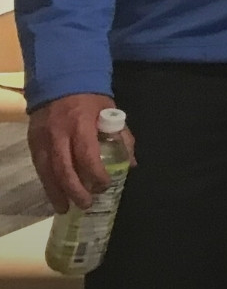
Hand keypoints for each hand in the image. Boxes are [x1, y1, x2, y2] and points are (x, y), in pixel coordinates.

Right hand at [28, 93, 132, 213]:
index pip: (87, 155)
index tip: (105, 186)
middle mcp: (59, 133)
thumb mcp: (111, 112)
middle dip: (75, 190)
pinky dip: (46, 182)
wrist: (61, 80)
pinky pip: (38, 166)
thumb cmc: (90, 99)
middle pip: (64, 168)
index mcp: (81, 124)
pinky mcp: (32, 140)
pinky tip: (54, 194)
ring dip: (56, 192)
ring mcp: (42, 138)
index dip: (96, 174)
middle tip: (86, 204)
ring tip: (65, 208)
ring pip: (46, 171)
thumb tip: (132, 164)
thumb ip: (121, 138)